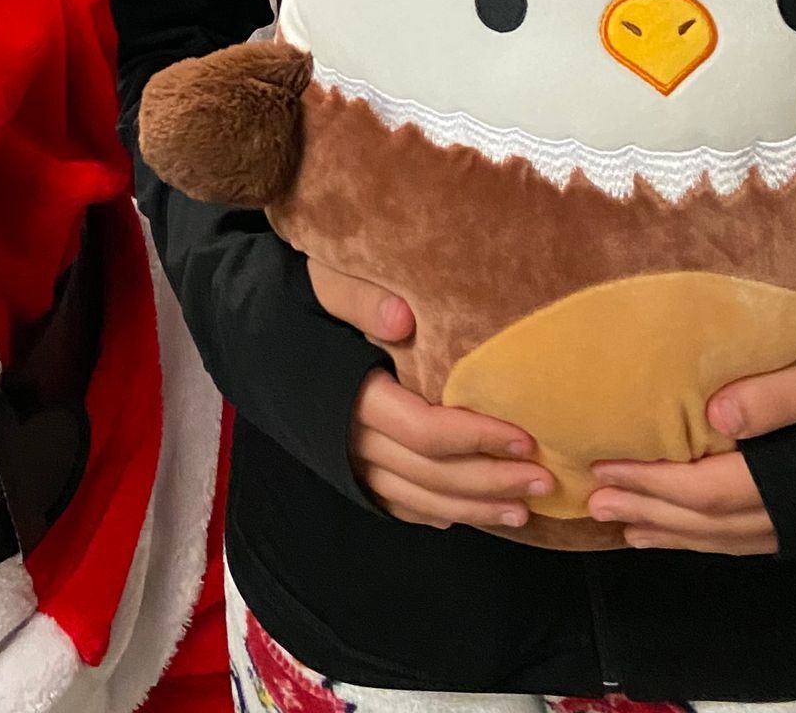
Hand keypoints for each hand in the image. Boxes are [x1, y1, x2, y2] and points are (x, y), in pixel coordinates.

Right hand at [304, 261, 552, 531]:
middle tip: (547, 479)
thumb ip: (359, 296)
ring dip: (474, 509)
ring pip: (419, 501)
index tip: (526, 437)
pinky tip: (469, 513)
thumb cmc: (294, 297)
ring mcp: (347, 462)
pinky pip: (396, 506)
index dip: (478, 438)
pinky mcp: (347, 471)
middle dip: (492, 481)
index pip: (425, 431)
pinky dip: (436, 514)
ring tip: (524, 509)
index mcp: (352, 393)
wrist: (248, 326)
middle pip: (432, 475)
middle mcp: (350, 438)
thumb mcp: (323, 281)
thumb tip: (403, 318)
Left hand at [588, 338, 795, 553]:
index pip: (709, 491)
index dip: (652, 484)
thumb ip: (778, 393)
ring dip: (675, 533)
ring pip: (729, 540)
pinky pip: (752, 539)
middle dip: (650, 512)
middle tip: (593, 503)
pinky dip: (710, 537)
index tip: (602, 469)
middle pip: (711, 523)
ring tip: (626, 526)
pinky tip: (686, 530)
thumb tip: (713, 414)